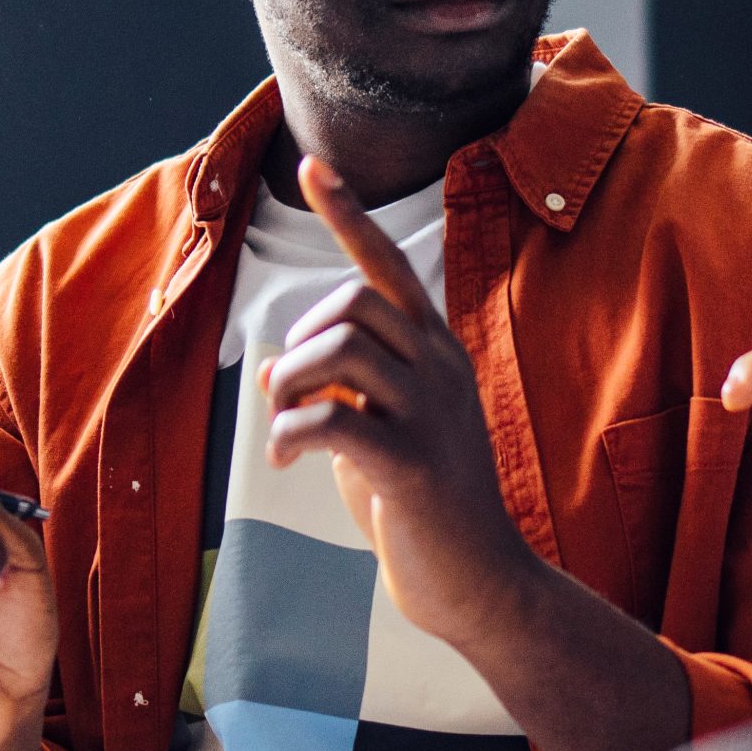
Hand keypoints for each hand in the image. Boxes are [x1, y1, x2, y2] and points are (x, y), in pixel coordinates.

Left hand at [263, 156, 539, 641]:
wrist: (480, 584)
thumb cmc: (423, 507)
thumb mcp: (375, 434)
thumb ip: (336, 393)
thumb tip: (271, 369)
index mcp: (435, 353)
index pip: (389, 265)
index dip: (349, 215)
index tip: (313, 166)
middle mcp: (440, 369)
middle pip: (351, 302)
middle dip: (300, 338)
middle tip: (289, 393)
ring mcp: (431, 414)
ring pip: (338, 350)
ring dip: (289, 384)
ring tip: (285, 426)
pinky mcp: (411, 464)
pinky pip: (328, 420)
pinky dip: (289, 435)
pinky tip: (289, 461)